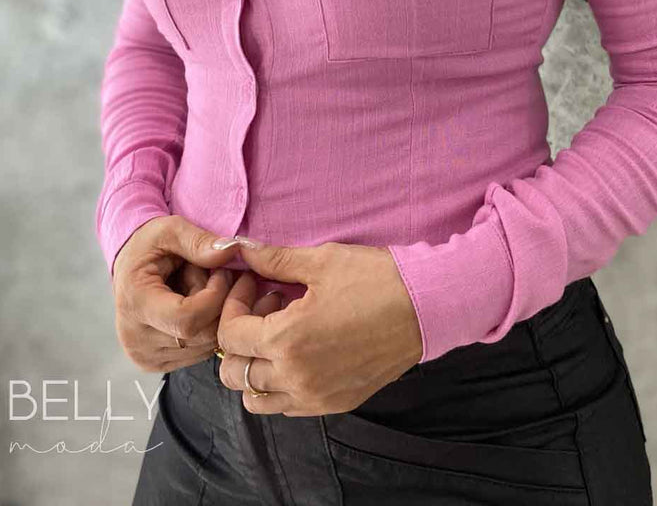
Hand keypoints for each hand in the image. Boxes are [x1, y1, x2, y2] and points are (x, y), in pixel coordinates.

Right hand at [111, 217, 280, 371]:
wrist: (129, 266)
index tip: (221, 271)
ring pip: (205, 346)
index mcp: (135, 303)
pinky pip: (200, 353)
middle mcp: (136, 338)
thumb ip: (198, 241)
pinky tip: (196, 307)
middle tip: (213, 275)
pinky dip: (207, 329)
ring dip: (214, 316)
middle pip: (201, 335)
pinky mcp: (155, 364)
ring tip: (200, 290)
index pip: (187, 319)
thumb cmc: (149, 246)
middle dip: (218, 303)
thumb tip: (230, 251)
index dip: (215, 296)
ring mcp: (145, 356)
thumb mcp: (170, 229)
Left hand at [215, 240, 422, 416]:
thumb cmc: (375, 279)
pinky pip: (287, 406)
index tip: (254, 284)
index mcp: (287, 340)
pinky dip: (280, 384)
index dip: (234, 305)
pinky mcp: (336, 403)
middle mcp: (296, 377)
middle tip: (264, 308)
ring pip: (256, 400)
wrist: (426, 307)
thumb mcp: (322, 261)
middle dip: (238, 338)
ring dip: (255, 368)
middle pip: (234, 374)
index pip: (230, 336)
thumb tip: (242, 250)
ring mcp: (316, 396)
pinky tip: (300, 350)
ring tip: (279, 333)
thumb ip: (274, 260)